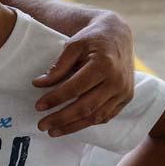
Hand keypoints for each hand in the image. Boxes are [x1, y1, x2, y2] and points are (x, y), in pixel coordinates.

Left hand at [33, 12, 133, 136]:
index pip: (75, 88)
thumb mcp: (73, 45)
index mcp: (104, 65)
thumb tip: (39, 84)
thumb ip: (58, 66)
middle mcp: (117, 81)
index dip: (55, 99)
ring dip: (73, 126)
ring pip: (96, 116)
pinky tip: (72, 125)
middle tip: (42, 125)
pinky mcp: (126, 98)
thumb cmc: (92, 38)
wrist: (118, 35)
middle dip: (61, 118)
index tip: (38, 106)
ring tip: (53, 130)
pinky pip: (106, 116)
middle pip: (86, 107)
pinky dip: (88, 122)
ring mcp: (124, 92)